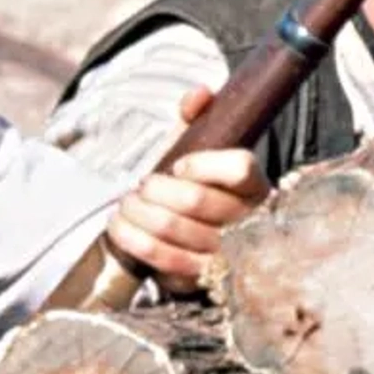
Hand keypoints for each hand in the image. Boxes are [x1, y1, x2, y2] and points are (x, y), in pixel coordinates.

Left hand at [104, 86, 270, 293]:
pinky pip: (160, 257)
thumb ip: (200, 117)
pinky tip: (119, 225)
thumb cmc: (200, 188)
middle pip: (194, 199)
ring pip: (171, 227)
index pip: (240, 168)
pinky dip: (131, 237)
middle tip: (141, 185)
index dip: (203, 164)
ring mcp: (224, 254)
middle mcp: (246, 221)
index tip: (178, 164)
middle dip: (154, 188)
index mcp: (254, 186)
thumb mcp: (202, 149)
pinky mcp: (199, 278)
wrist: (201, 241)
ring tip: (127, 203)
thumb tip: (198, 95)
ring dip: (136, 211)